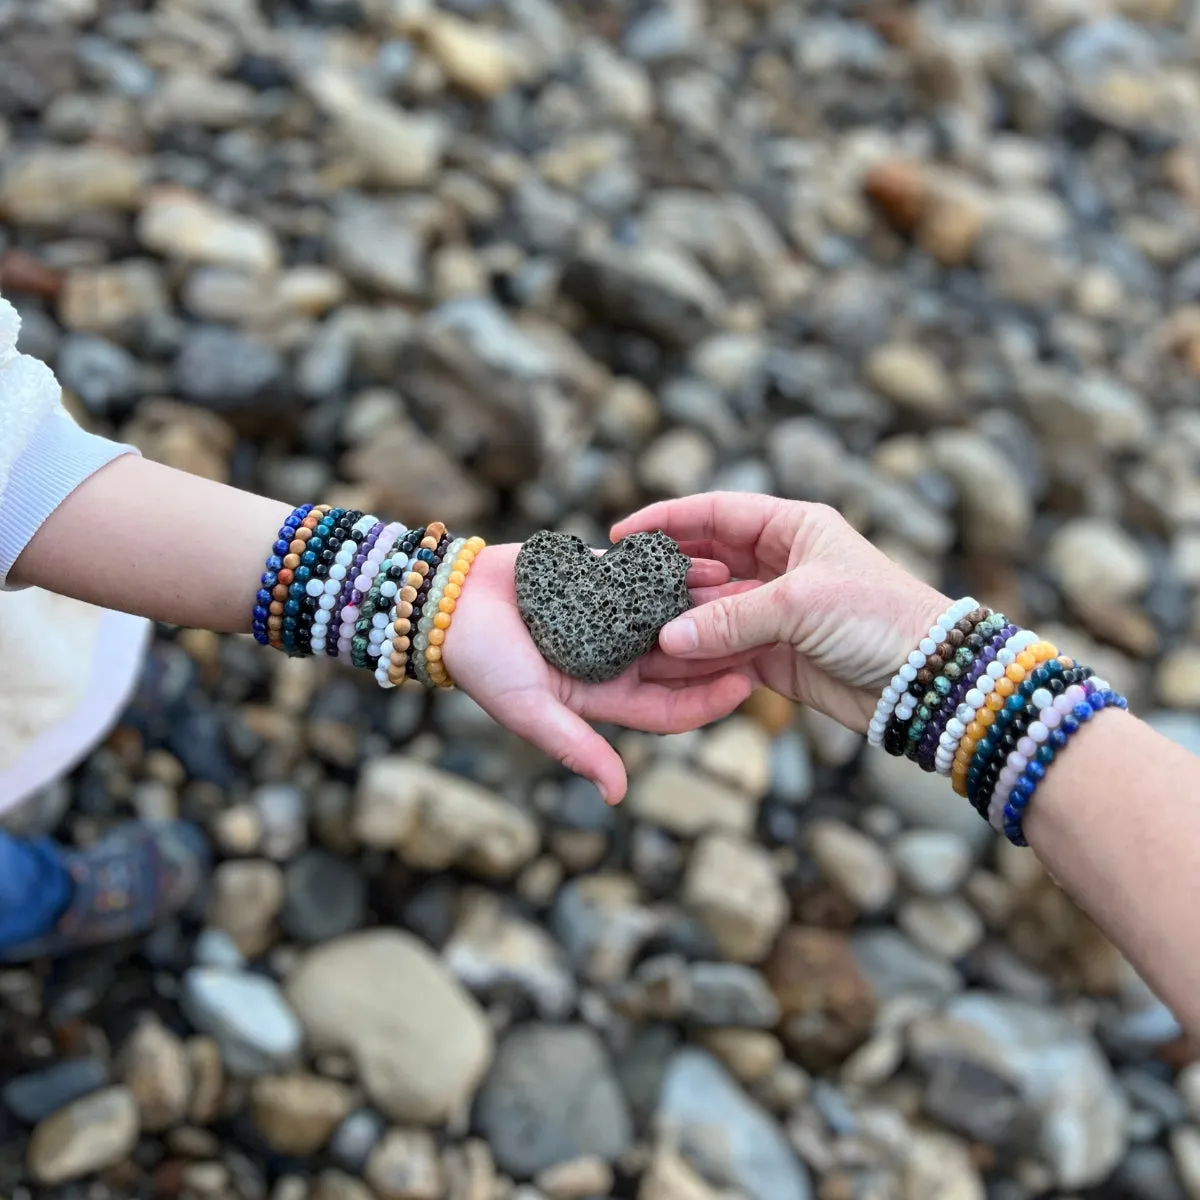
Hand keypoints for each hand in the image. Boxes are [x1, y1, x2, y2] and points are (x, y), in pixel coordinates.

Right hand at [442, 543, 755, 802]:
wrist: (443, 603)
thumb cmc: (481, 662)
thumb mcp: (529, 710)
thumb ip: (575, 746)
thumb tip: (617, 795)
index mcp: (601, 697)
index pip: (669, 708)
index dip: (708, 700)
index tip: (748, 684)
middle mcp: (610, 660)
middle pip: (678, 659)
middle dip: (720, 648)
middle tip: (765, 632)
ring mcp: (605, 618)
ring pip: (668, 615)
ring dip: (704, 606)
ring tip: (745, 591)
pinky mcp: (595, 579)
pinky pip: (644, 576)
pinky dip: (672, 569)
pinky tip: (704, 558)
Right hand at [612, 494, 949, 732]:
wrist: (929, 681)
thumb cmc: (880, 619)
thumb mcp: (801, 605)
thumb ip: (730, 619)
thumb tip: (667, 638)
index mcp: (791, 527)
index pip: (715, 513)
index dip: (667, 520)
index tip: (621, 533)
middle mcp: (779, 564)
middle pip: (706, 561)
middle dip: (665, 574)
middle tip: (619, 588)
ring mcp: (775, 611)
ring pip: (709, 610)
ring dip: (676, 620)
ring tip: (632, 629)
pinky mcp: (774, 654)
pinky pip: (722, 649)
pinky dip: (695, 656)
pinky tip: (663, 661)